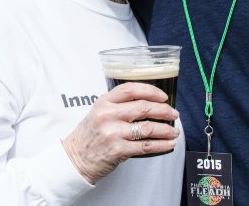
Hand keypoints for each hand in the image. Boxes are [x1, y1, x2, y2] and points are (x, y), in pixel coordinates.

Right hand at [62, 82, 179, 183]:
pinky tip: (168, 144)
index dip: (150, 91)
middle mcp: (107, 115)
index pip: (131, 89)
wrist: (75, 159)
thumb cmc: (90, 135)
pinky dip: (161, 145)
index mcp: (104, 102)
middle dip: (164, 110)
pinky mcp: (118, 150)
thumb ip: (119, 105)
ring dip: (166, 129)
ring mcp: (113, 133)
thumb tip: (149, 103)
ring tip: (174, 131)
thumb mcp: (99, 112)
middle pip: (143, 107)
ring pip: (148, 127)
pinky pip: (146, 146)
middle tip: (174, 114)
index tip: (163, 96)